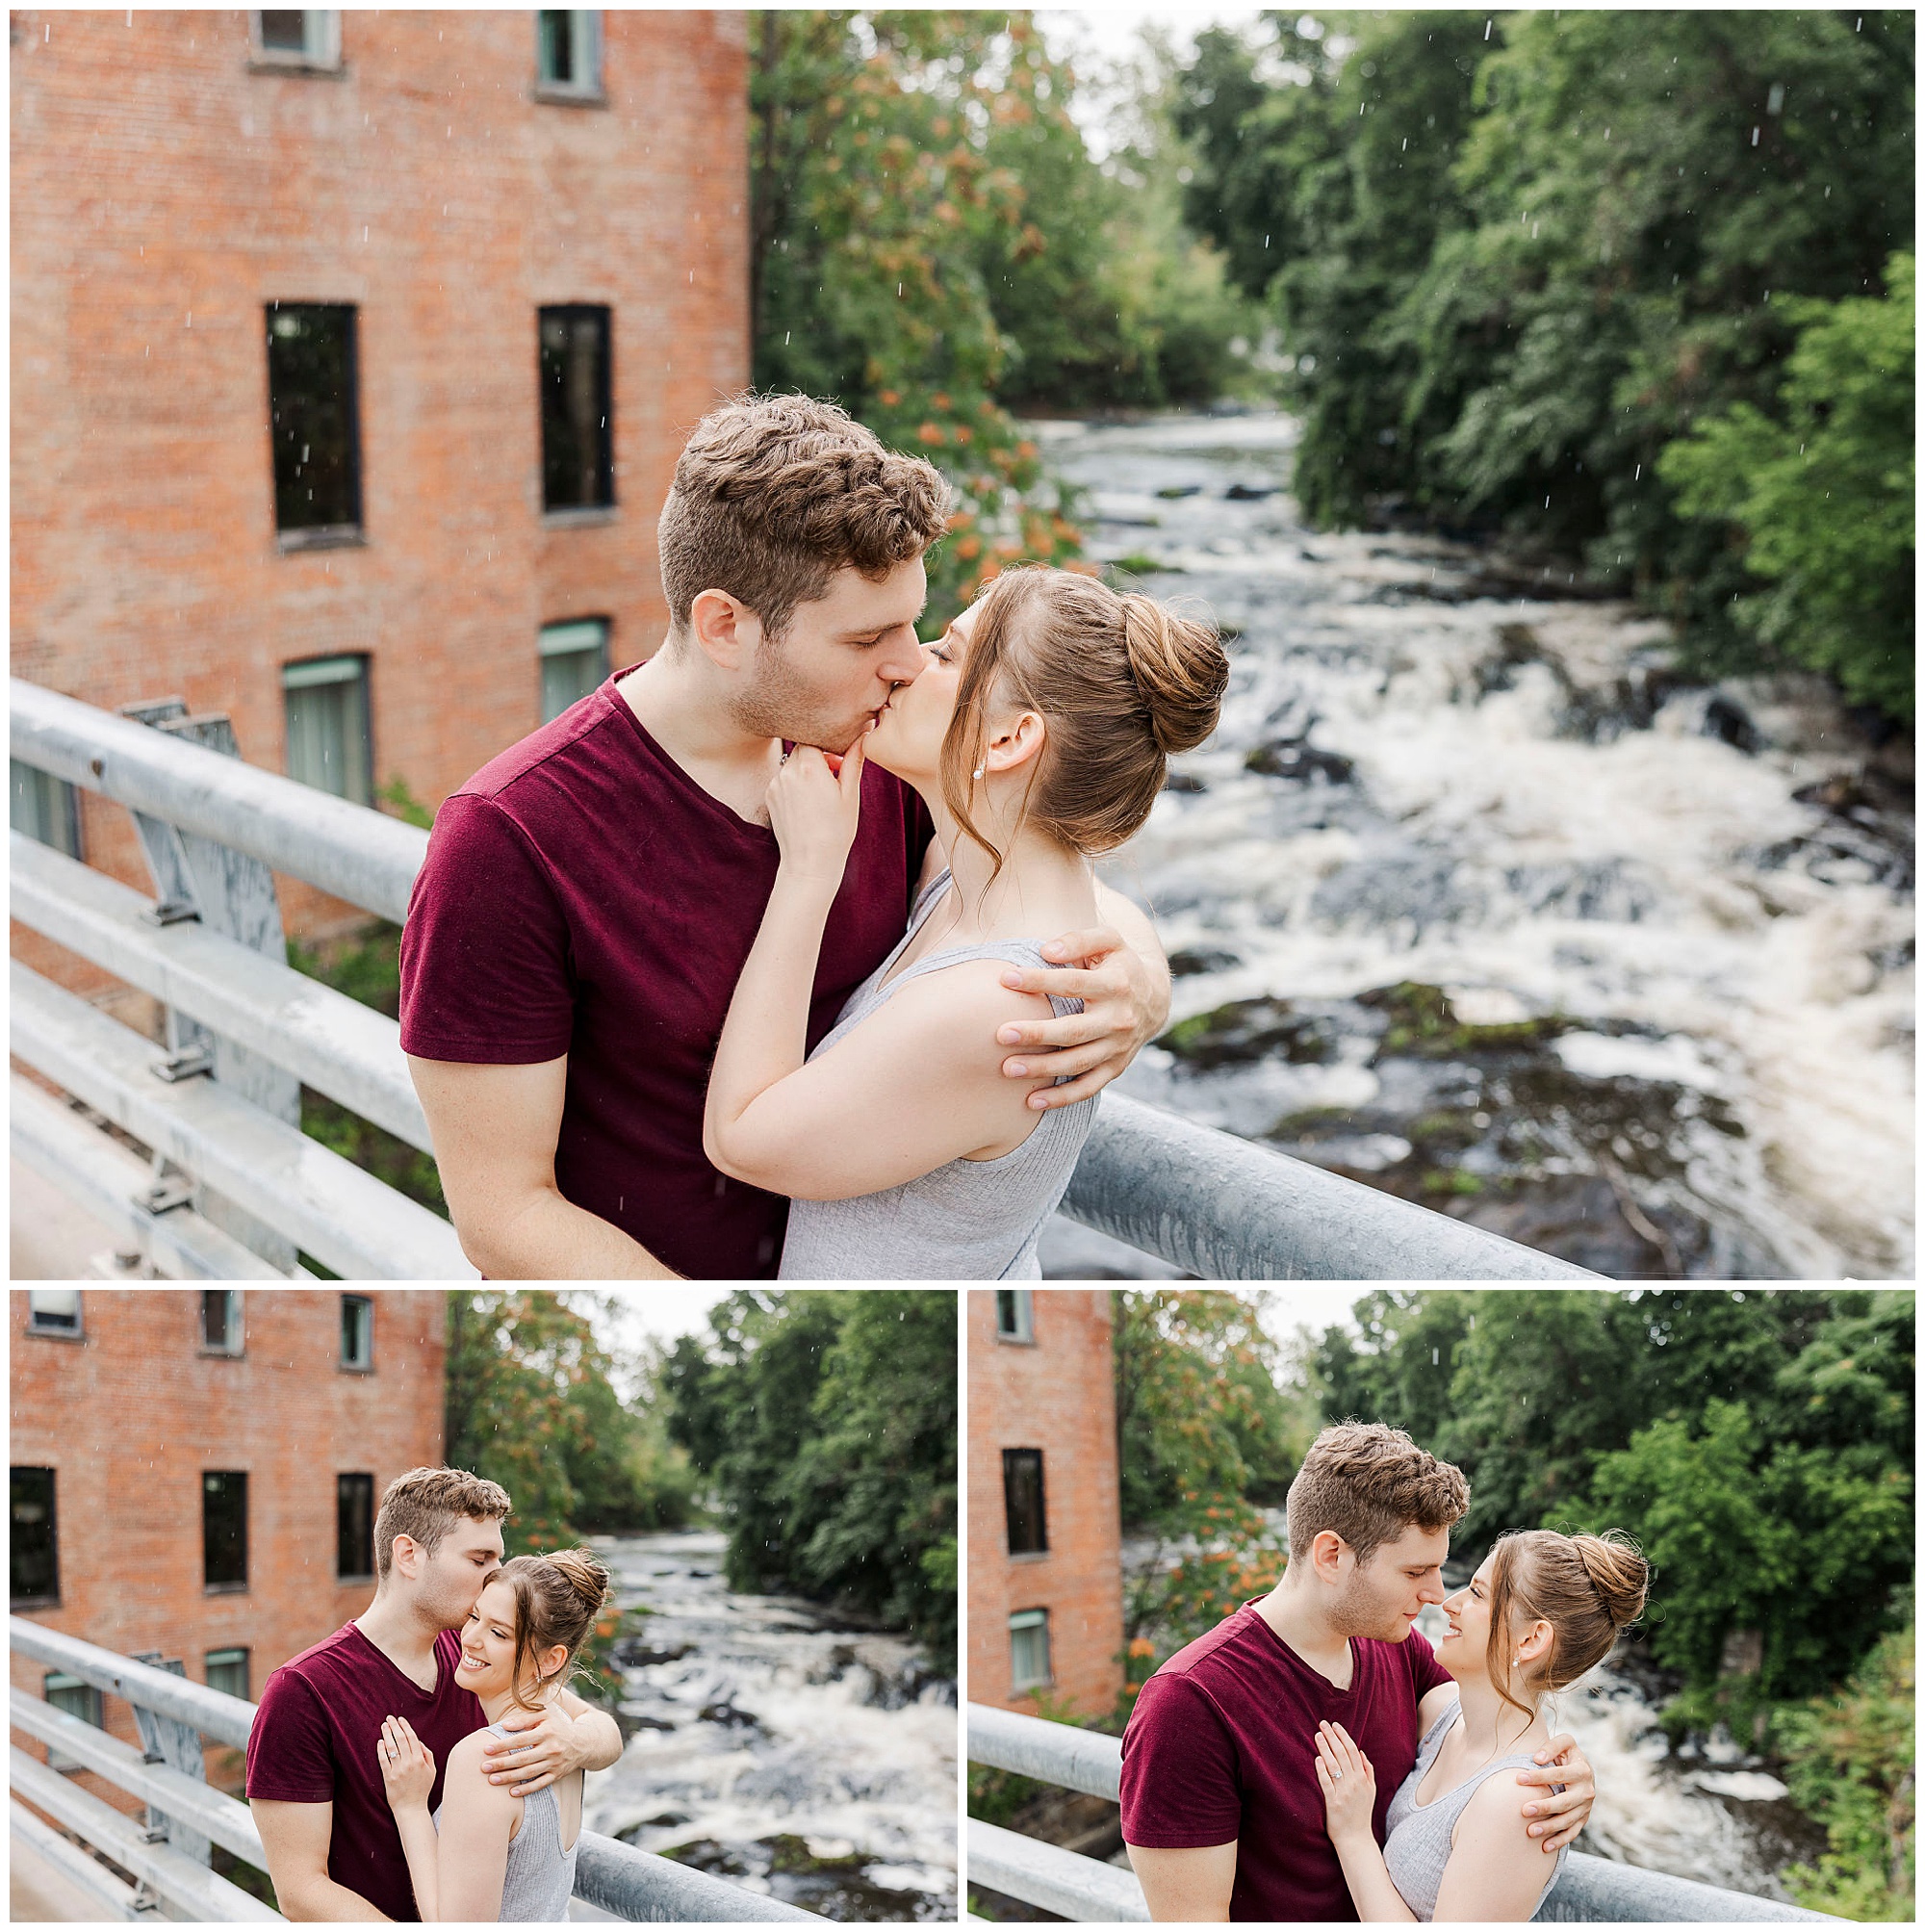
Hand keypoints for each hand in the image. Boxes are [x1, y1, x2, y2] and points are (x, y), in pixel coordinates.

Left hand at [378, 1714, 434, 1812]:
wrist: (411, 1808)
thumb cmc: (422, 1789)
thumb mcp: (432, 1770)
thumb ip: (427, 1754)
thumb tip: (418, 1741)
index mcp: (420, 1759)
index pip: (412, 1738)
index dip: (405, 1726)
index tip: (401, 1719)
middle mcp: (409, 1763)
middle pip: (400, 1739)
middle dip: (394, 1726)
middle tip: (389, 1718)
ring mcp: (398, 1770)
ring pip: (391, 1747)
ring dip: (387, 1734)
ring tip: (384, 1726)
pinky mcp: (388, 1777)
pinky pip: (383, 1760)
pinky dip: (381, 1750)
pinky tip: (380, 1742)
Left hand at [480, 1704, 582, 1795]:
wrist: (584, 1743)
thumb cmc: (558, 1727)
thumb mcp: (545, 1716)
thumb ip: (524, 1719)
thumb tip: (504, 1725)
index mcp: (546, 1732)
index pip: (520, 1740)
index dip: (503, 1745)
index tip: (486, 1749)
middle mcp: (551, 1748)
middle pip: (522, 1758)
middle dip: (501, 1764)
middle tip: (484, 1768)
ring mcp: (554, 1763)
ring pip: (529, 1773)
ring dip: (509, 1777)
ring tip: (492, 1780)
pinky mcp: (557, 1775)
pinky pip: (540, 1784)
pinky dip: (526, 1789)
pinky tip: (512, 1793)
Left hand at [766, 733, 865, 890]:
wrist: (809, 863)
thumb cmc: (836, 831)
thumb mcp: (851, 795)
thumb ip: (854, 760)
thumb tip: (864, 734)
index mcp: (809, 767)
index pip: (816, 737)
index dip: (830, 745)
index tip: (840, 762)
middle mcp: (788, 771)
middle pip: (803, 747)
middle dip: (818, 756)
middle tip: (834, 776)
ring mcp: (775, 783)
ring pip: (792, 762)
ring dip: (806, 770)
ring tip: (820, 794)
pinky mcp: (769, 795)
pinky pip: (783, 778)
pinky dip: (795, 783)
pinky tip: (807, 804)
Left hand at [995, 926, 1157, 1108]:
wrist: (1153, 999)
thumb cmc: (1117, 964)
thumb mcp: (1108, 941)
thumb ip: (1079, 940)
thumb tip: (1046, 950)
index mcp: (1116, 984)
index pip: (1073, 984)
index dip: (1039, 981)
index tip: (1005, 978)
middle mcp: (1119, 1019)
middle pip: (1075, 1031)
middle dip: (1038, 1034)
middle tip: (1001, 1034)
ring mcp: (1118, 1047)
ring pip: (1079, 1063)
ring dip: (1043, 1069)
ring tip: (1007, 1068)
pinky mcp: (1115, 1067)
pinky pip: (1088, 1087)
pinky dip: (1062, 1097)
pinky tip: (1032, 1102)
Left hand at [1313, 1721, 1376, 1844]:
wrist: (1356, 1839)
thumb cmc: (1361, 1814)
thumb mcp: (1371, 1792)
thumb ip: (1368, 1771)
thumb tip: (1361, 1752)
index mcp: (1363, 1779)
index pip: (1353, 1751)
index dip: (1343, 1736)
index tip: (1335, 1725)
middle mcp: (1355, 1784)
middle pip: (1342, 1754)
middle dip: (1332, 1737)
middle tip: (1322, 1723)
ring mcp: (1344, 1793)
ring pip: (1334, 1765)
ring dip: (1325, 1748)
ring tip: (1317, 1735)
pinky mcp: (1333, 1803)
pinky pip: (1327, 1783)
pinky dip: (1322, 1770)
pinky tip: (1317, 1758)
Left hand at [1517, 1731, 1593, 1852]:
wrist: (1585, 1770)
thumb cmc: (1568, 1754)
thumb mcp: (1566, 1742)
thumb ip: (1552, 1746)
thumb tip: (1537, 1758)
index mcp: (1581, 1770)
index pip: (1558, 1775)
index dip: (1538, 1777)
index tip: (1518, 1779)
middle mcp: (1586, 1791)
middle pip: (1563, 1802)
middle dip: (1544, 1807)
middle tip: (1524, 1810)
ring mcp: (1586, 1808)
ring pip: (1567, 1820)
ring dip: (1549, 1827)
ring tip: (1530, 1831)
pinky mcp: (1583, 1819)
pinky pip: (1573, 1833)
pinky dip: (1560, 1841)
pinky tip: (1545, 1847)